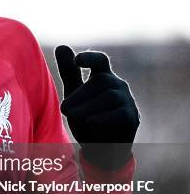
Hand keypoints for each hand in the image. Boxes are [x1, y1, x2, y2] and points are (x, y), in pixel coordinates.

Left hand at [54, 45, 139, 170]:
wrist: (100, 148)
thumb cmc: (86, 117)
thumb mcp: (74, 94)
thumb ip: (69, 72)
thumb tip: (61, 45)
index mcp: (102, 77)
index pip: (100, 61)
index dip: (90, 58)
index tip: (77, 60)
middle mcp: (117, 85)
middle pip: (100, 81)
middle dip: (79, 95)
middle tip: (64, 109)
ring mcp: (127, 101)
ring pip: (109, 96)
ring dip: (87, 107)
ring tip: (72, 118)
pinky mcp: (132, 118)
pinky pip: (119, 114)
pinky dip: (103, 118)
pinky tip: (90, 122)